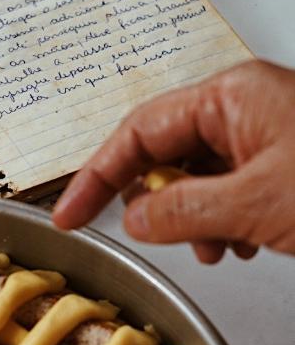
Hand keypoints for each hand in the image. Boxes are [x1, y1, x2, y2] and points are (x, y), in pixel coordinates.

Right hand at [52, 60, 294, 262]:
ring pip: (196, 180)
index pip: (138, 133)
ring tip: (219, 246)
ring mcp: (263, 135)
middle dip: (159, 206)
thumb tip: (134, 219)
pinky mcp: (279, 164)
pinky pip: (226, 191)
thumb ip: (186, 212)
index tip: (70, 214)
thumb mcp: (257, 202)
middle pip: (165, 156)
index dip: (97, 177)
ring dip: (195, 222)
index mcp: (230, 98)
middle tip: (164, 236)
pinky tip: (242, 242)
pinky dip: (223, 222)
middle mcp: (242, 109)